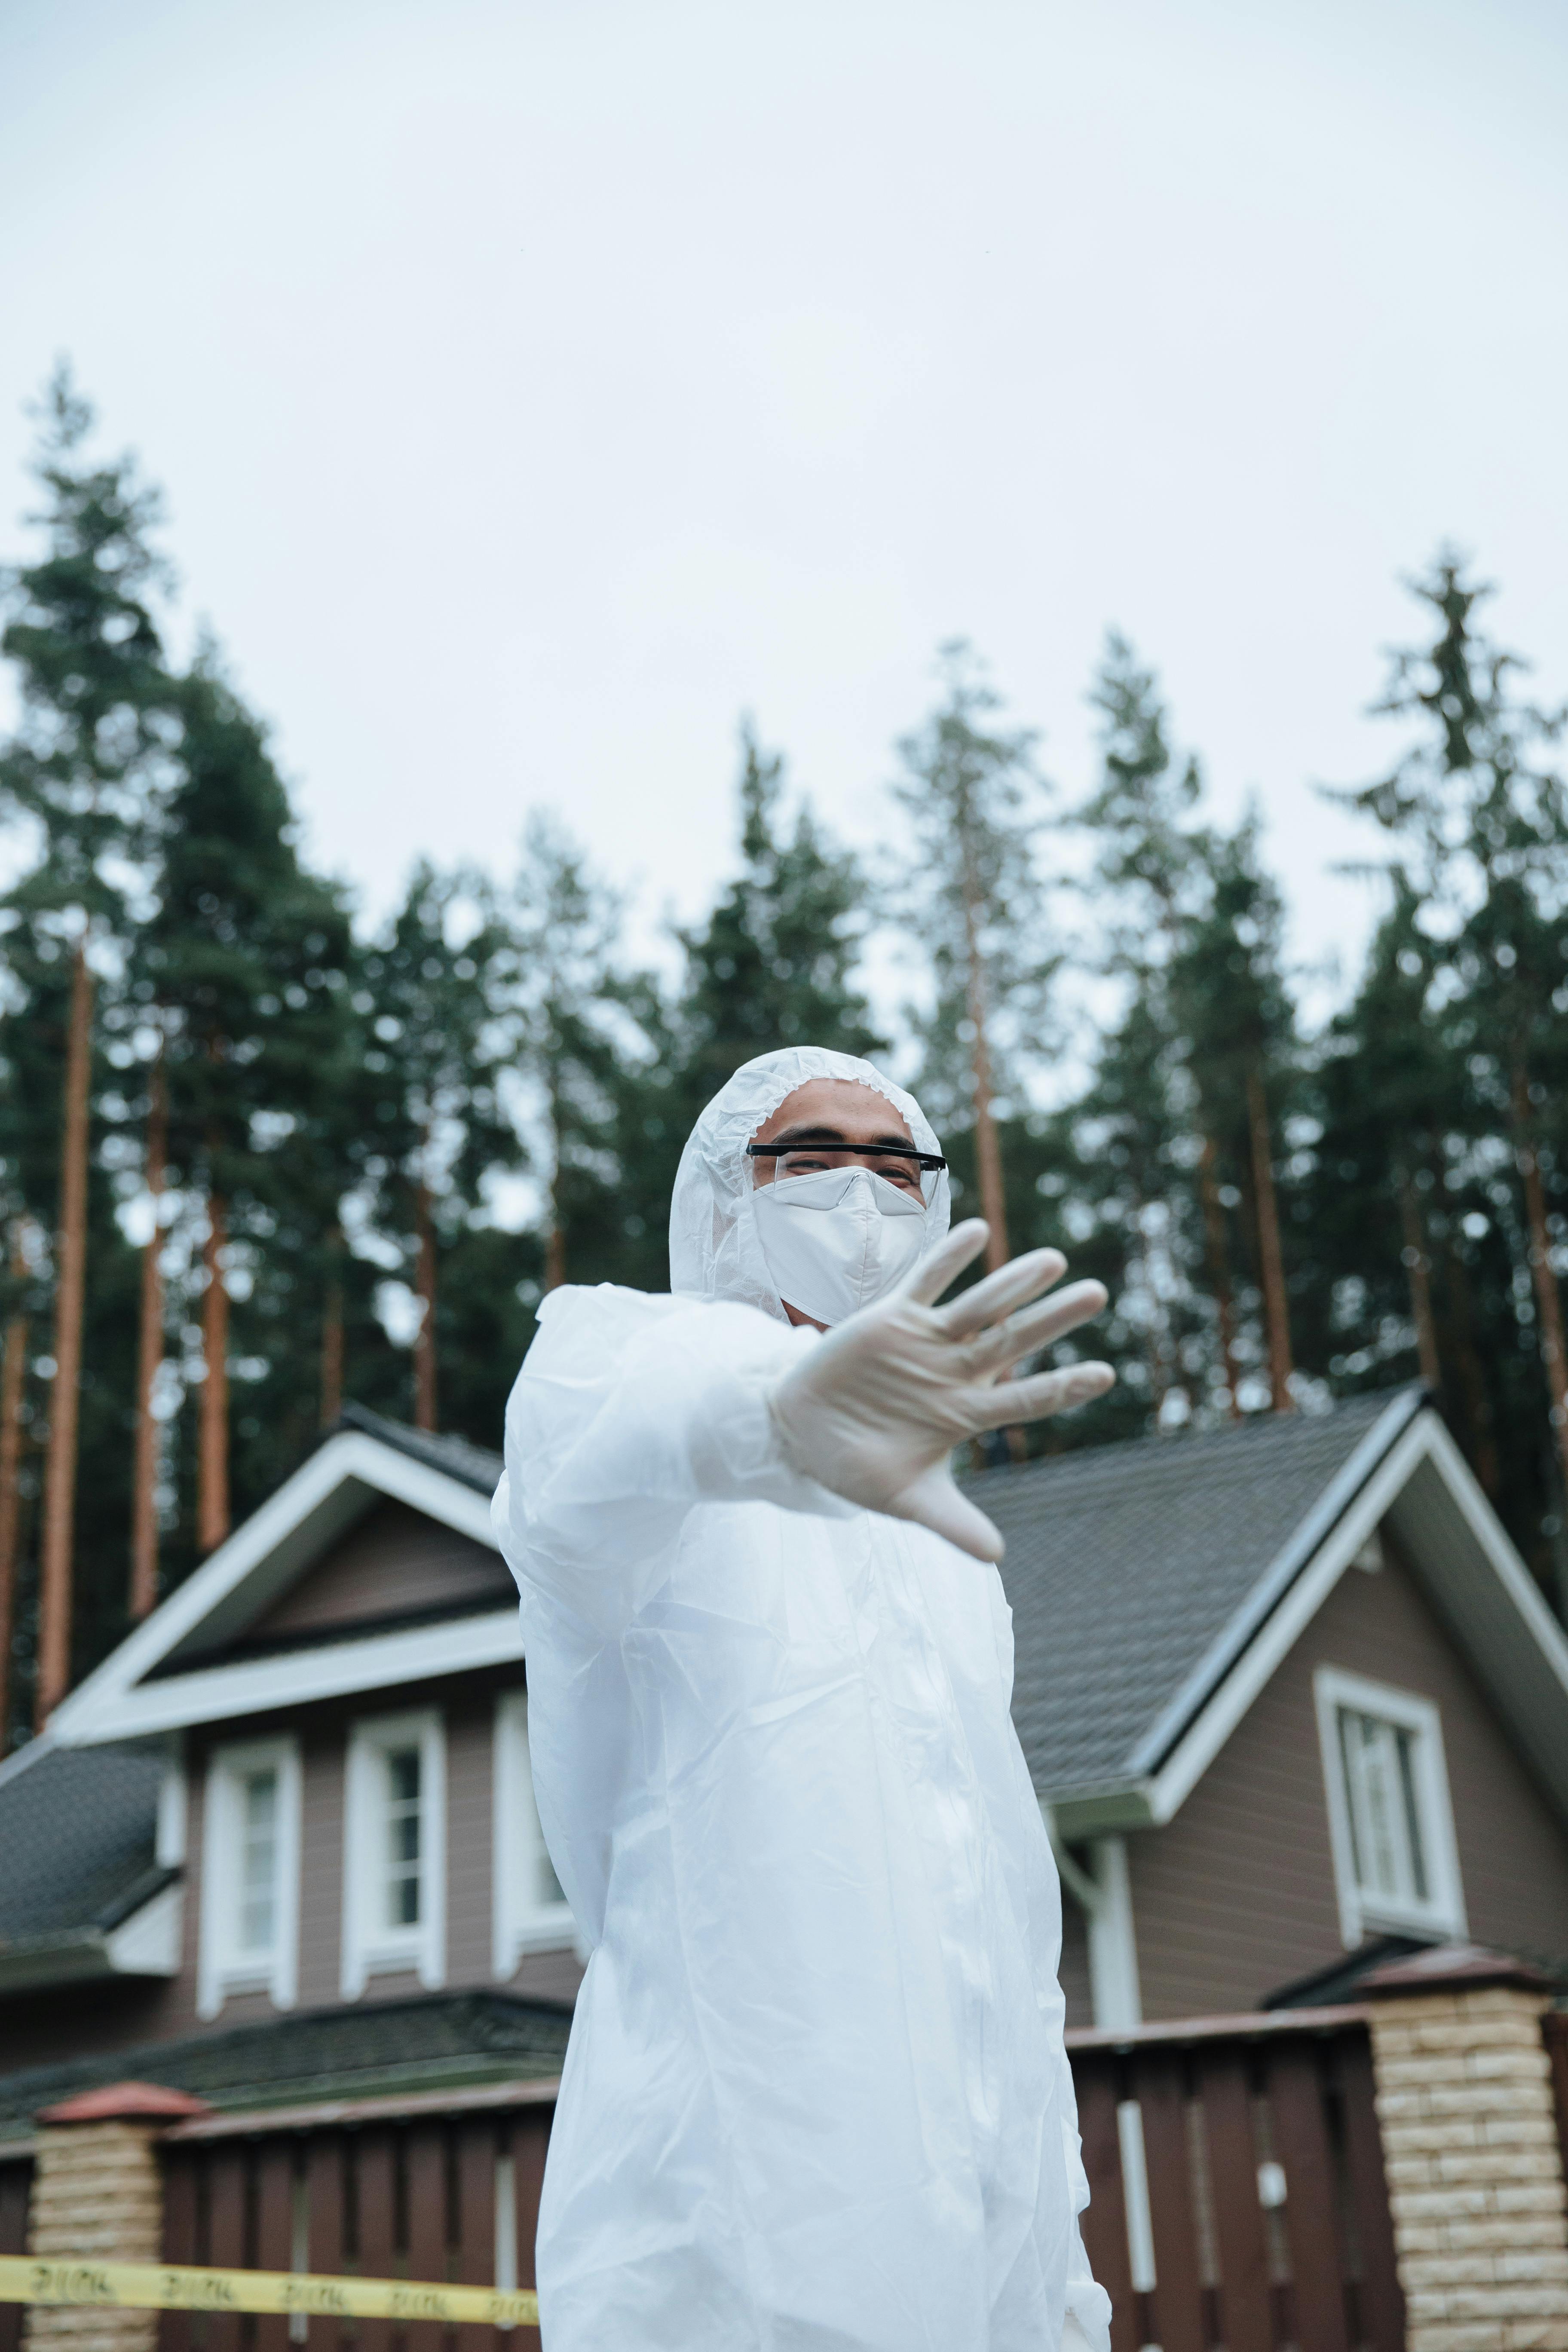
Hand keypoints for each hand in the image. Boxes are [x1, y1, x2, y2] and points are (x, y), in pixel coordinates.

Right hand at [768, 1218, 1114, 1561]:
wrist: (799, 1433)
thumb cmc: (856, 1465)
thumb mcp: (906, 1499)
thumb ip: (951, 1522)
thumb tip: (996, 1558)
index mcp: (964, 1413)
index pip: (1025, 1398)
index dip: (1062, 1386)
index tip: (1105, 1373)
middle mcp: (953, 1372)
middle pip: (1014, 1341)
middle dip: (1054, 1320)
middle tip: (1099, 1294)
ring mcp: (925, 1342)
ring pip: (979, 1307)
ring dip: (1014, 1283)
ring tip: (1055, 1259)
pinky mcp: (890, 1318)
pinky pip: (926, 1282)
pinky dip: (949, 1258)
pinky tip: (980, 1231)